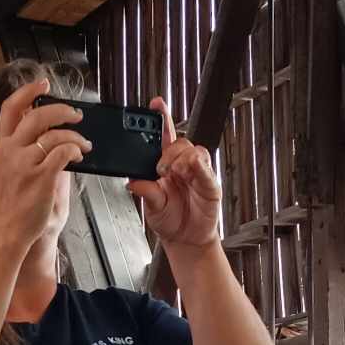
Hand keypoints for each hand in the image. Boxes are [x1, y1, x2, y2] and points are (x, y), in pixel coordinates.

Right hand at [0, 79, 89, 252]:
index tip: (42, 84)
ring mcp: (25, 163)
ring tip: (84, 143)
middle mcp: (11, 151)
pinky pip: (63, 152)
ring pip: (55, 133)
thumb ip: (21, 154)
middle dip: (61, 110)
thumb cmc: (7, 209)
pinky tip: (79, 155)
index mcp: (1, 148)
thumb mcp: (6, 174)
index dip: (27, 92)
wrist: (4, 233)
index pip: (10, 109)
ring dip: (75, 135)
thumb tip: (46, 139)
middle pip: (37, 115)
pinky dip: (75, 149)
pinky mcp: (41, 177)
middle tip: (75, 114)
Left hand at [128, 98, 218, 252]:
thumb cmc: (169, 220)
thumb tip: (134, 182)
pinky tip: (191, 170)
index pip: (163, 136)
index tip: (157, 104)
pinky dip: (198, 167)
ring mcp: (196, 173)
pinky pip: (206, 168)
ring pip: (193, 150)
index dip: (161, 118)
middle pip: (179, 141)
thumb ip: (146, 192)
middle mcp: (181, 166)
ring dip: (181, 158)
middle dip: (168, 149)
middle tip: (160, 166)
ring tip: (174, 173)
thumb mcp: (151, 207)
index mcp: (164, 165)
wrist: (186, 240)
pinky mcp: (209, 183)